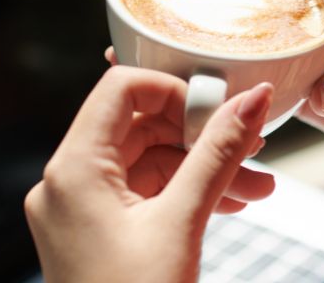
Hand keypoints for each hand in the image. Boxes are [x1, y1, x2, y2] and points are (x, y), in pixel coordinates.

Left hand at [24, 67, 274, 282]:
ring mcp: (78, 211)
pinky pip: (144, 194)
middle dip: (201, 136)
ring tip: (257, 187)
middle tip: (253, 147)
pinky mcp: (94, 234)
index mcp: (73, 171)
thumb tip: (253, 100)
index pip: (121, 89)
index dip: (176, 91)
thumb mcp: (183, 223)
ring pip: (148, 162)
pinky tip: (231, 203)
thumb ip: (218, 154)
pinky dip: (185, 194)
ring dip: (203, 168)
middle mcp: (66, 183)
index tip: (220, 110)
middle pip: (138, 125)